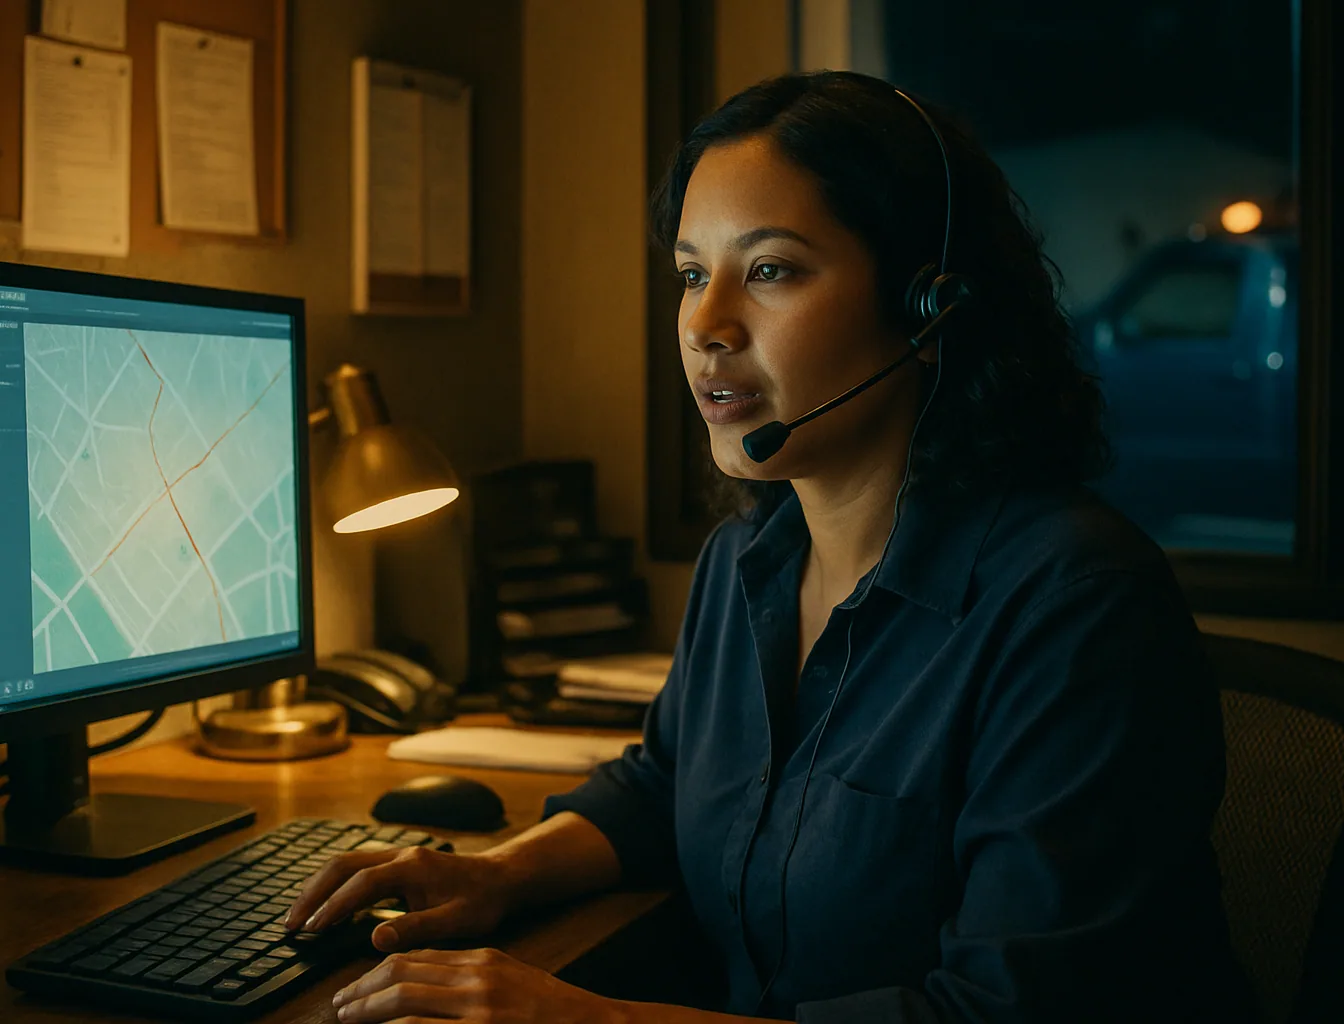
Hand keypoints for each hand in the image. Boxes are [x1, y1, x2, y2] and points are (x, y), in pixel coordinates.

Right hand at [284, 846, 515, 951]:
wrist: (502, 878)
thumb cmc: (482, 901)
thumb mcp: (455, 921)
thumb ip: (416, 928)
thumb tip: (375, 938)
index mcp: (412, 867)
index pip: (360, 884)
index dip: (333, 907)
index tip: (312, 930)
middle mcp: (401, 855)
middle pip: (343, 865)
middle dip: (313, 892)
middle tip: (290, 923)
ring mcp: (399, 856)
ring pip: (347, 863)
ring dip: (320, 887)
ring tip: (299, 917)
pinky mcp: (399, 864)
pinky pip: (358, 869)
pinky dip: (336, 886)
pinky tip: (327, 908)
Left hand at [330, 947, 623, 1023]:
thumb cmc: (550, 1012)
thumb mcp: (508, 981)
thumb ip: (467, 981)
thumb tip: (418, 990)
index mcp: (483, 960)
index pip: (416, 957)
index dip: (377, 973)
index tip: (355, 989)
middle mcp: (478, 978)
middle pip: (403, 974)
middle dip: (362, 991)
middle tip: (339, 1006)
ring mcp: (480, 1009)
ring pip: (405, 1001)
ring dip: (368, 1011)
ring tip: (348, 1020)